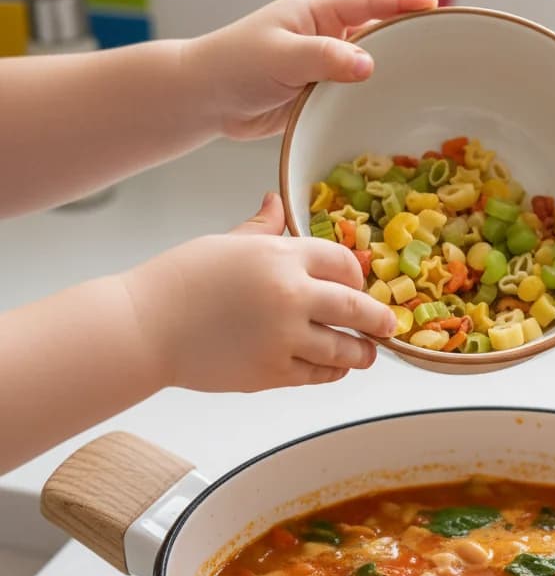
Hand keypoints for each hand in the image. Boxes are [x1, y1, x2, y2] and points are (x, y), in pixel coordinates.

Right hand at [122, 193, 395, 390]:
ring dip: (361, 352)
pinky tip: (333, 368)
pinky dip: (330, 372)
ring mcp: (285, 337)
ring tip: (367, 353)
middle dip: (379, 319)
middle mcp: (291, 295)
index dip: (357, 276)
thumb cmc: (180, 280)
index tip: (360, 286)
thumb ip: (262, 228)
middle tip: (388, 325)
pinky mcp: (272, 372)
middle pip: (357, 307)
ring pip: (344, 349)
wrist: (145, 327)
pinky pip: (318, 374)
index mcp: (281, 255)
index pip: (343, 263)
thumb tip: (276, 201)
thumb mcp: (226, 243)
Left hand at [186, 0, 436, 139]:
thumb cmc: (235, 65)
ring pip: (368, 66)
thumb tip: (368, 64)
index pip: (367, 1)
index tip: (433, 5)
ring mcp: (324, 66)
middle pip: (376, 32)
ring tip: (429, 82)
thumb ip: (324, 58)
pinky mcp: (320, 95)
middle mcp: (325, 36)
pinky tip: (393, 111)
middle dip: (408, 36)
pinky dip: (373, 100)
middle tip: (445, 45)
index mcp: (316, 13)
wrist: (206, 99)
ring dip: (393, 73)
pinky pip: (355, 95)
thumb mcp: (281, 57)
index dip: (400, 1)